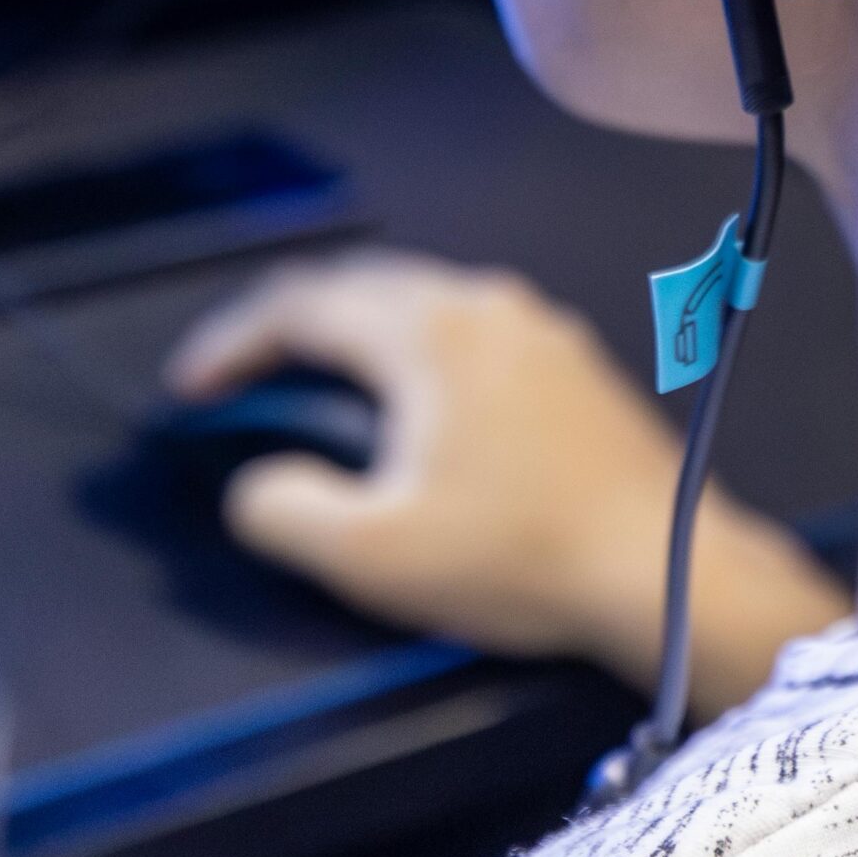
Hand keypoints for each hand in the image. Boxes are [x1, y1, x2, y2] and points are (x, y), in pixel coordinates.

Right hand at [166, 250, 851, 716]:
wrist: (668, 572)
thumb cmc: (517, 559)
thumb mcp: (375, 555)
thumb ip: (287, 510)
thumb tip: (255, 482)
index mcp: (428, 332)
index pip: (302, 307)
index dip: (231, 343)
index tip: (189, 390)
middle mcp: (483, 303)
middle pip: (360, 284)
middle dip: (288, 323)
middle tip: (239, 374)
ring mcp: (537, 325)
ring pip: (417, 299)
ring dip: (353, 330)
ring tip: (312, 382)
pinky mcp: (573, 360)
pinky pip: (466, 325)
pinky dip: (411, 346)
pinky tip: (409, 400)